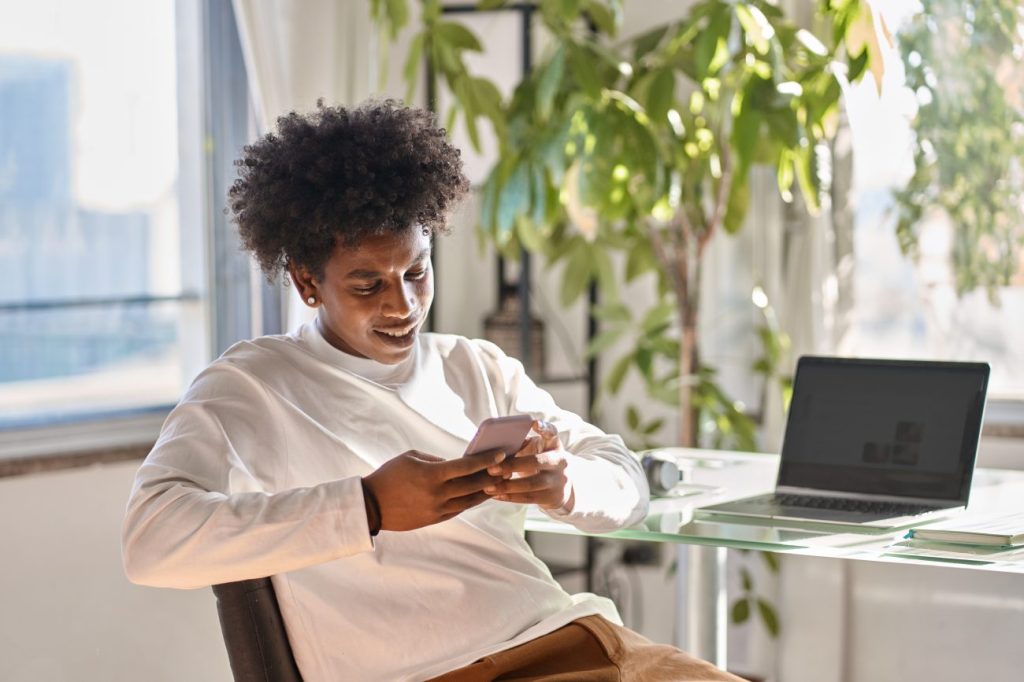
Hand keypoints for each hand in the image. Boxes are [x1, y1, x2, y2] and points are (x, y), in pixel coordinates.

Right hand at [362, 450, 503, 531]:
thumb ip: (436, 460)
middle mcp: (438, 494)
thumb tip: (456, 464)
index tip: (501, 454)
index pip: (467, 466)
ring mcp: (437, 509)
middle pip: (474, 485)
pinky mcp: (435, 519)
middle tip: (508, 468)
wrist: (371, 506)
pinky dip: (471, 502)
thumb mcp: (412, 458)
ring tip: (499, 482)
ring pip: (470, 501)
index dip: (486, 460)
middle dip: (493, 475)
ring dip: (487, 491)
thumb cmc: (389, 475)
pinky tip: (480, 495)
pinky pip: (459, 510)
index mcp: (432, 474)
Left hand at [484, 420, 574, 510]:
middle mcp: (560, 462)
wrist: (562, 486)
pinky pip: (529, 498)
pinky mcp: (553, 497)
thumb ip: (522, 445)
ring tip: (488, 486)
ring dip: (507, 486)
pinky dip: (510, 497)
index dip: (545, 428)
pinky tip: (495, 496)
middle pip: (536, 462)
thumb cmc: (540, 460)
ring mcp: (558, 481)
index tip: (534, 423)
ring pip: (531, 484)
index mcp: (554, 445)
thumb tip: (495, 446)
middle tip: (490, 468)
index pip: (553, 433)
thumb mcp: (537, 450)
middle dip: (512, 465)